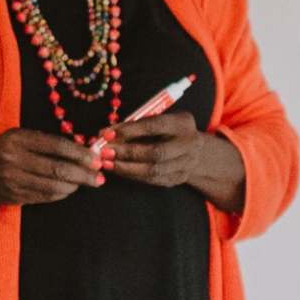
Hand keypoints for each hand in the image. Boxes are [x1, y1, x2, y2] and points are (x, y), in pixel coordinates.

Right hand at [0, 129, 102, 204]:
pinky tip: (66, 190)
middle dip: (84, 175)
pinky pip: (43, 198)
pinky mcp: (12, 197)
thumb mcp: (13, 137)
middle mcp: (15, 160)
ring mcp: (13, 181)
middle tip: (99, 177)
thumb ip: (42, 142)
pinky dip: (59, 195)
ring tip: (84, 183)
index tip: (96, 159)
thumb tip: (77, 150)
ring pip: (53, 187)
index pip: (57, 146)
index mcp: (17, 140)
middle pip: (59, 170)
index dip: (81, 154)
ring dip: (73, 187)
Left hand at [102, 113, 233, 195]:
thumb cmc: (167, 130)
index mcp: (183, 123)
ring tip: (107, 163)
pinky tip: (118, 170)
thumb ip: (134, 124)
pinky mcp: (178, 178)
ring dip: (126, 168)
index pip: (154, 126)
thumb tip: (104, 134)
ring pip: (153, 170)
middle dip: (127, 153)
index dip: (129, 131)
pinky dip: (132, 175)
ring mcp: (186, 164)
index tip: (108, 134)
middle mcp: (189, 144)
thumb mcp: (157, 119)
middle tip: (105, 152)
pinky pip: (152, 180)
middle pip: (156, 152)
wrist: (195, 150)